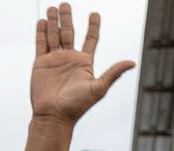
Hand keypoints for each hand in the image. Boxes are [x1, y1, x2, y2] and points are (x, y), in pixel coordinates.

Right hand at [30, 3, 134, 125]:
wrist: (54, 116)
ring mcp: (55, 60)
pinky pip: (41, 44)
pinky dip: (41, 32)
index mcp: (85, 63)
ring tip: (53, 8)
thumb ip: (113, 73)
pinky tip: (42, 22)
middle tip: (66, 4)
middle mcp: (70, 59)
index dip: (93, 26)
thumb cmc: (77, 106)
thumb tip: (132, 62)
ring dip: (54, 21)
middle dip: (68, 18)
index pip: (91, 40)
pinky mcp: (41, 64)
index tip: (95, 14)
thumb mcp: (99, 88)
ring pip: (54, 35)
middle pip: (69, 32)